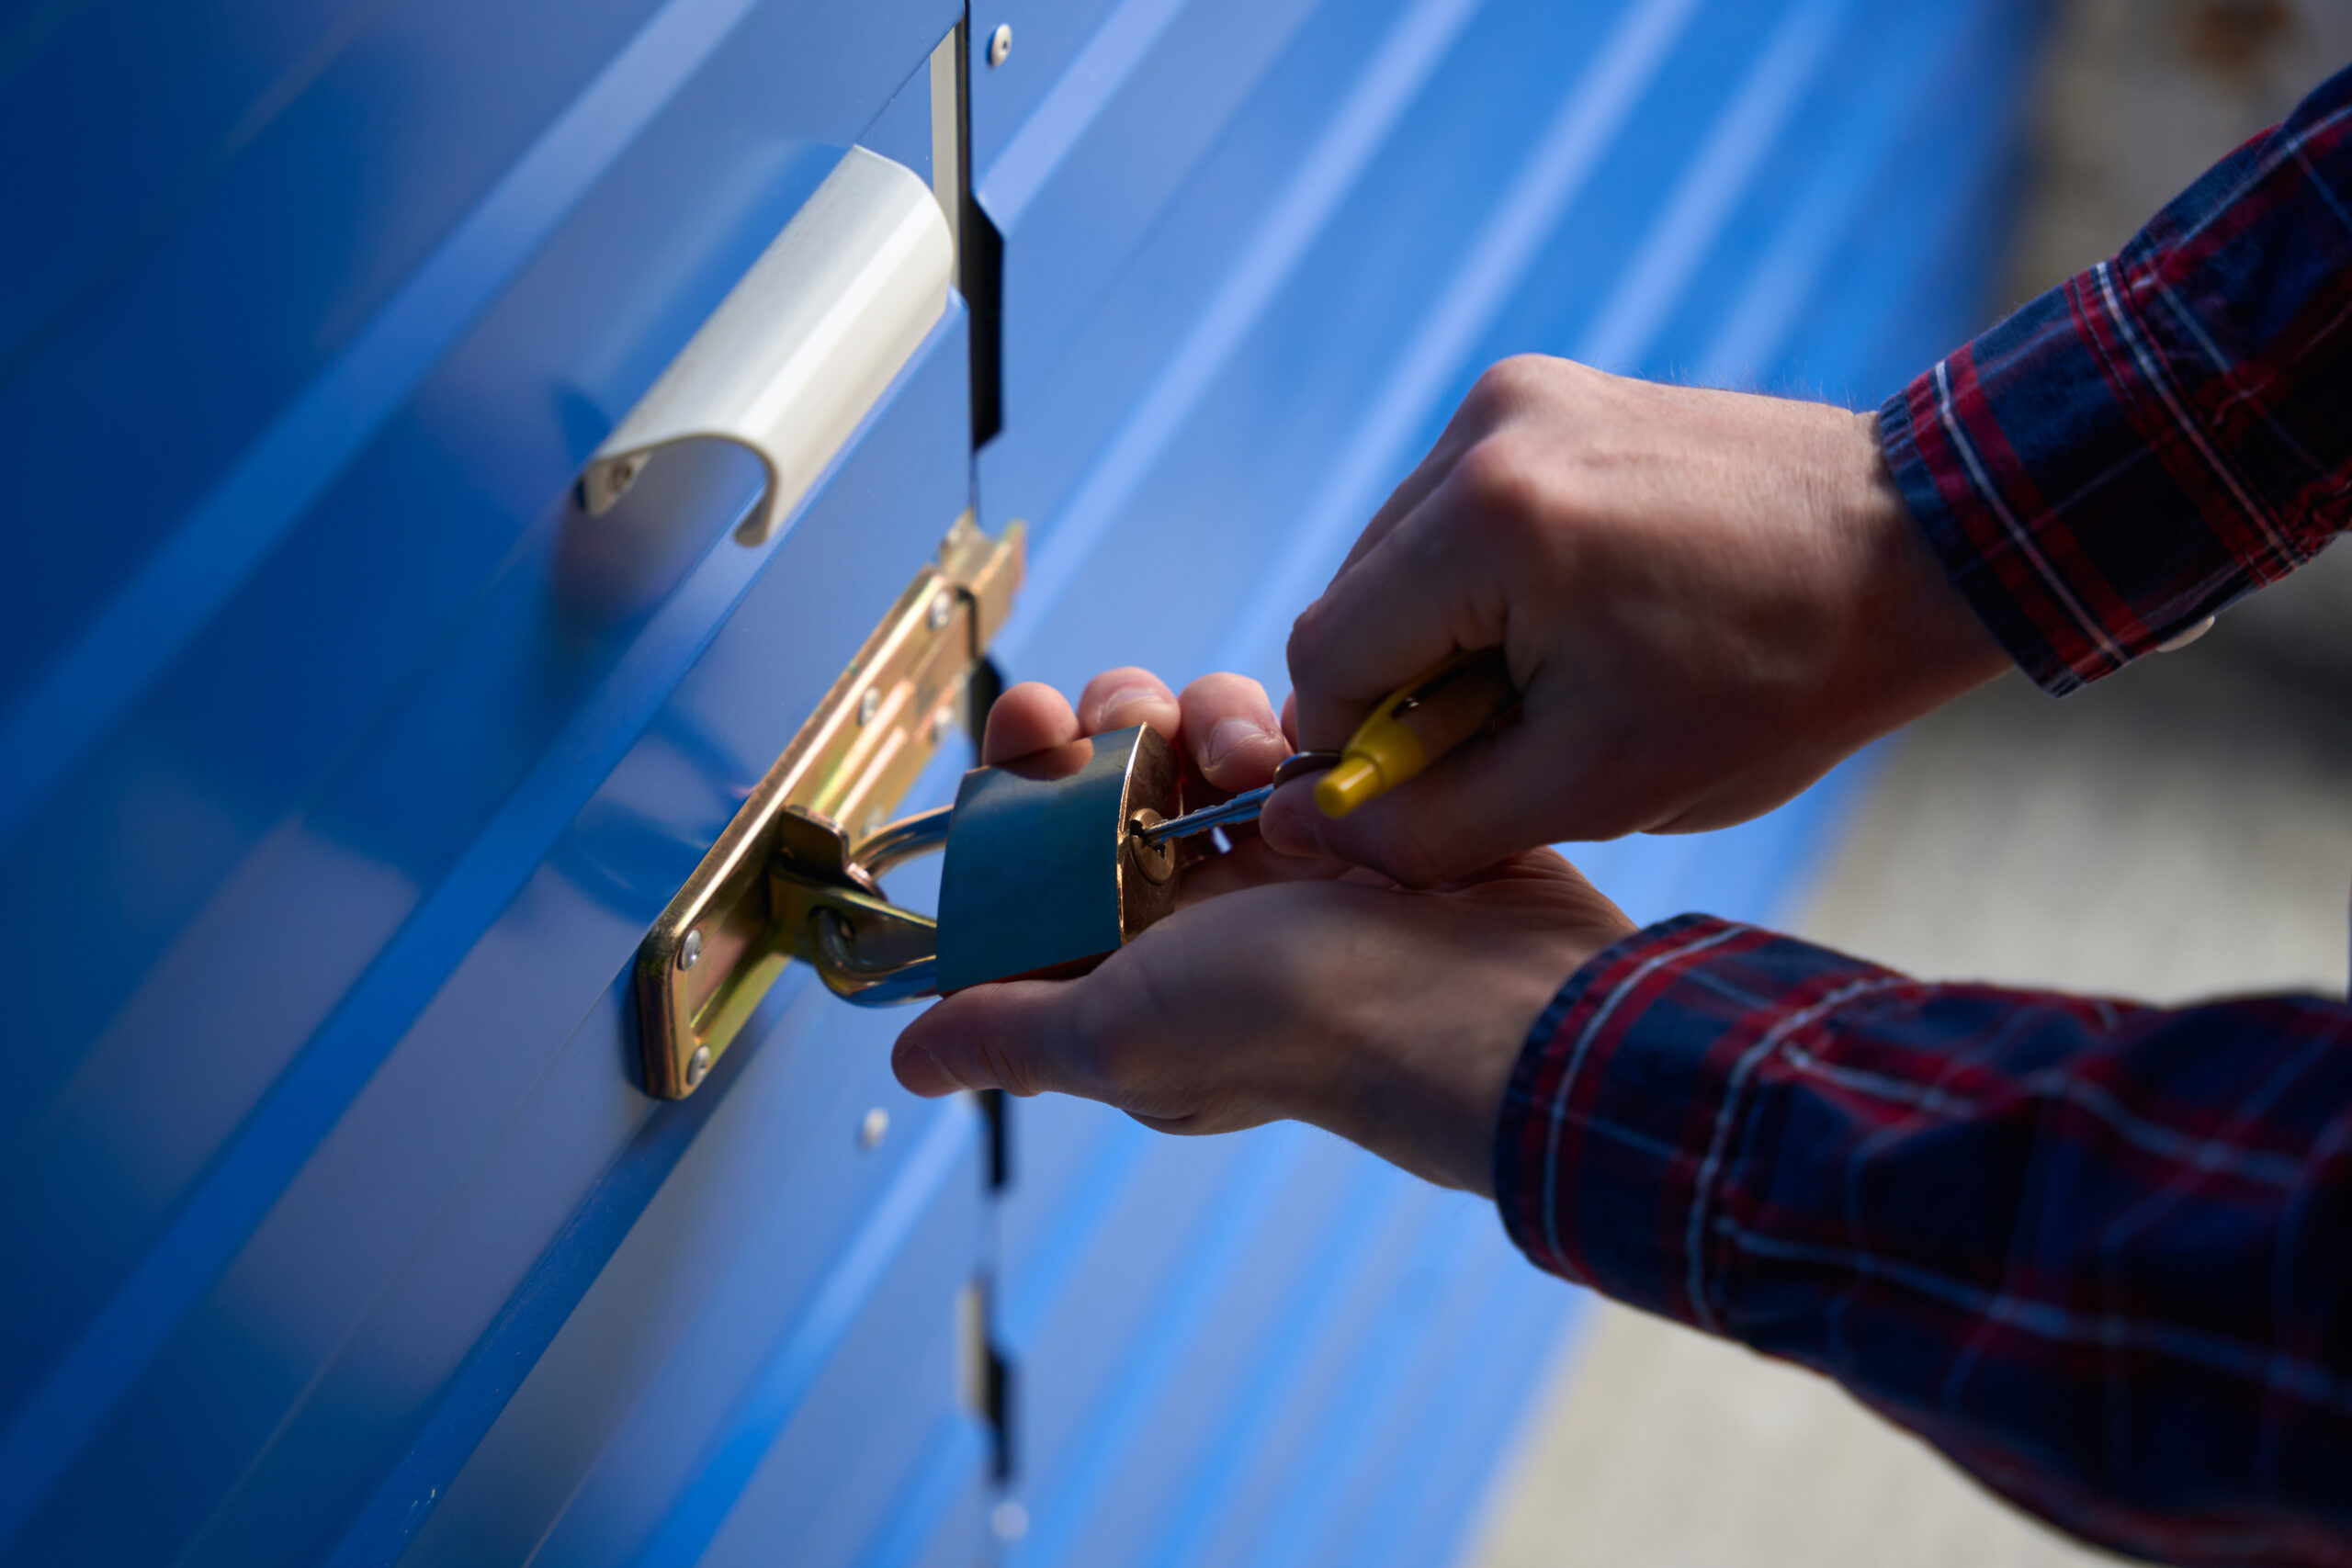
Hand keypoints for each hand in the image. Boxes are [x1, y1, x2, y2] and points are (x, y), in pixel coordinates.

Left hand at [891, 668, 1635, 1193]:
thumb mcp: (1120, 1037)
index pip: (1043, 858)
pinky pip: (1292, 728)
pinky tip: (1296, 756)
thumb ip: (1011, 1032)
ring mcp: (1279, 858)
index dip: (1020, 785)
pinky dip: (1283, 723)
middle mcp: (1199, 912)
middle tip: (1125, 717)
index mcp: (1132, 966)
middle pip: (1118, 776)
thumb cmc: (1297, 1031)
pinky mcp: (1352, 811)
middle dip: (1110, 726)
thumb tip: (907, 1063)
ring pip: (1200, 738)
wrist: (1480, 1002)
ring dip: (1202, 721)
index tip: (1022, 726)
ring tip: (1240, 758)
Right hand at [1266, 355, 2008, 886]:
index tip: (1439, 792)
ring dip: (1449, 634)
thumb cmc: (1777, 677)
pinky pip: (1457, 510)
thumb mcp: (1595, 787)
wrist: (1923, 546)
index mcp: (1488, 521)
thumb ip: (1428, 822)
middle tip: (1527, 737)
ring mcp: (1517, 396)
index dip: (1361, 749)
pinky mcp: (1549, 391)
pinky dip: (1488, 580)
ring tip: (1570, 672)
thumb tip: (1302, 827)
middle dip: (1412, 689)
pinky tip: (1583, 613)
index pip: (1326, 658)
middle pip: (1353, 599)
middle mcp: (1484, 429)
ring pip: (1399, 556)